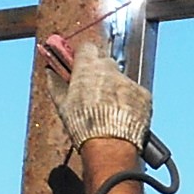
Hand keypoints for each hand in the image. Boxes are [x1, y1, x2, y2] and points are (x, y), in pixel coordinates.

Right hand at [41, 29, 151, 153]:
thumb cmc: (83, 125)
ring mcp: (128, 81)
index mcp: (88, 66)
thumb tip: (50, 72)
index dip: (82, 57)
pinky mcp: (144, 94)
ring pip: (120, 79)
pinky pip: (135, 93)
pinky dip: (129, 102)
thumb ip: (56, 84)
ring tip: (108, 111)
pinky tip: (122, 117)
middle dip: (99, 73)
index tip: (79, 65)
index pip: (86, 48)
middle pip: (105, 62)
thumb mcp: (62, 105)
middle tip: (93, 91)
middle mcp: (110, 69)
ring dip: (115, 89)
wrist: (110, 145)